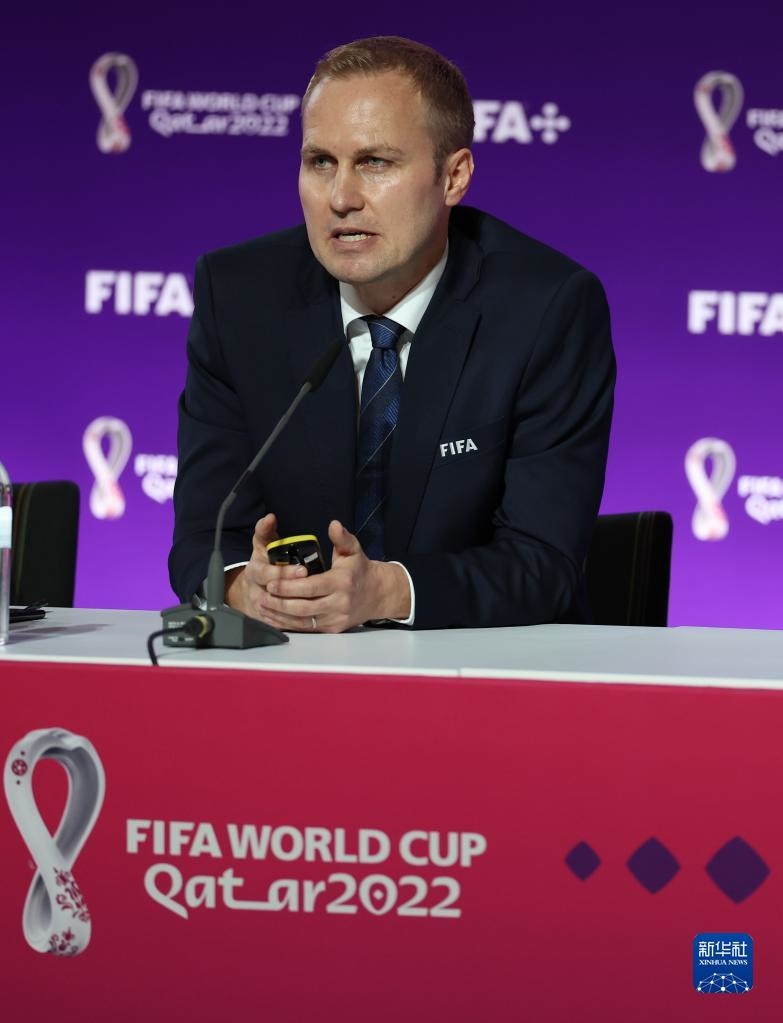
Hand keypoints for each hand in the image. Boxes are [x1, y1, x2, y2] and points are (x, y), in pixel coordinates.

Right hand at [225, 513, 308, 616]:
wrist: (253, 586)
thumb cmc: (264, 560)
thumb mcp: (263, 543)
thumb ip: (266, 530)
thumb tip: (270, 517)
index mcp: (255, 569)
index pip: (266, 573)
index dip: (284, 572)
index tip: (303, 570)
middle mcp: (256, 589)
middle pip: (273, 593)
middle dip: (293, 589)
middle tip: (313, 586)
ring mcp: (260, 605)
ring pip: (277, 610)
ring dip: (296, 607)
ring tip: (316, 604)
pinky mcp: (266, 618)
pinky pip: (279, 622)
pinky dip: (293, 621)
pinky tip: (310, 618)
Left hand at [256, 520, 410, 632]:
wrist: (378, 594)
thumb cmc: (360, 570)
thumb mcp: (353, 550)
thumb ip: (342, 538)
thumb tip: (333, 525)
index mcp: (341, 582)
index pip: (310, 587)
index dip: (289, 587)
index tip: (271, 583)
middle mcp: (339, 603)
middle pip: (303, 607)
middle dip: (280, 603)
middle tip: (262, 596)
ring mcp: (335, 618)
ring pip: (303, 621)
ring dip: (280, 615)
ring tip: (263, 607)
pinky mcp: (332, 628)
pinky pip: (307, 629)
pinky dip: (288, 624)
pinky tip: (275, 618)